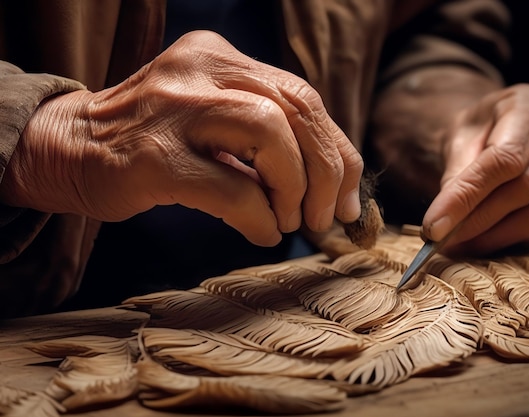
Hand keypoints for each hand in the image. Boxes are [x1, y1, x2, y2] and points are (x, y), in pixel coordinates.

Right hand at [0, 31, 362, 246]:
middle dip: (328, 172)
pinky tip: (261, 233)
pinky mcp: (154, 156)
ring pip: (270, 135)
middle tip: (327, 217)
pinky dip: (260, 217)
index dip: (339, 151)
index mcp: (221, 58)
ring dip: (296, 189)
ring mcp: (174, 108)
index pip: (304, 97)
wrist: (70, 147)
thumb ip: (268, 136)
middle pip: (298, 110)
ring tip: (290, 221)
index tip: (350, 196)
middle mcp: (201, 69)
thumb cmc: (154, 141)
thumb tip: (335, 185)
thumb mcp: (214, 120)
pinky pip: (232, 187)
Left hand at [422, 83, 528, 254]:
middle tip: (439, 238)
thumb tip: (445, 220)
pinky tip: (479, 243)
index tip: (434, 225)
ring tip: (456, 245)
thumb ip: (456, 172)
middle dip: (476, 219)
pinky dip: (509, 238)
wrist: (499, 127)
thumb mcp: (459, 136)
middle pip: (523, 188)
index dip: (468, 196)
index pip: (504, 159)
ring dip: (493, 235)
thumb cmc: (478, 129)